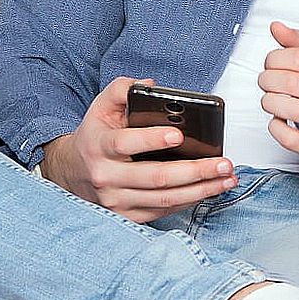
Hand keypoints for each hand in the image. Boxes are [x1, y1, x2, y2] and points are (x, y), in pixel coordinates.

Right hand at [41, 76, 236, 222]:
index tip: (178, 135)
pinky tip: (210, 191)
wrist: (72, 171)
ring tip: (226, 178)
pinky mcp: (126, 215)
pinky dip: (189, 201)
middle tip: (223, 163)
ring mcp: (116, 200)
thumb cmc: (96, 136)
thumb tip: (150, 85)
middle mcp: (106, 176)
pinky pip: (162, 210)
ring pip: (164, 198)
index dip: (152, 139)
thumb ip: (123, 89)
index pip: (125, 143)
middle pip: (155, 177)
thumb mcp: (101, 106)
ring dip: (200, 190)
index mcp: (99, 146)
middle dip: (194, 171)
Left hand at [259, 22, 298, 173]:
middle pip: (291, 82)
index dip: (275, 59)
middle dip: (267, 81)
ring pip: (290, 108)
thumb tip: (276, 27)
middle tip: (266, 83)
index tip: (271, 65)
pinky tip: (278, 121)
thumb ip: (298, 46)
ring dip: (269, 102)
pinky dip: (275, 127)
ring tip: (270, 101)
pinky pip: (289, 137)